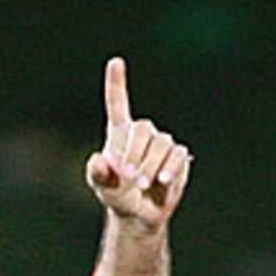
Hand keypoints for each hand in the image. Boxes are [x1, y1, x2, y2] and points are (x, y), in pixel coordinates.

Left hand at [85, 57, 191, 230]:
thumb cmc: (117, 195)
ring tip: (144, 185)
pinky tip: (163, 180)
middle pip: (143, 129)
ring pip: (162, 144)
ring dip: (152, 165)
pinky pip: (178, 155)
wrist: (138, 214)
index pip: (118, 104)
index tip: (115, 62)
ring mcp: (161, 144)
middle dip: (136, 152)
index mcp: (120, 134)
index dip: (116, 84)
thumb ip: (98, 175)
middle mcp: (142, 135)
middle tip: (129, 175)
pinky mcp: (178, 157)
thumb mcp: (103, 188)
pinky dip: (171, 167)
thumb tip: (97, 160)